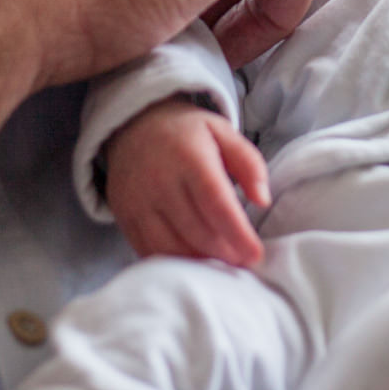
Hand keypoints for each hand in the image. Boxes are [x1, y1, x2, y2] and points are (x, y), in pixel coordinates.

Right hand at [105, 97, 269, 266]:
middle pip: (197, 231)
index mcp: (189, 157)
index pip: (216, 203)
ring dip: (201, 262)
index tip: (256, 255)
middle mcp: (160, 181)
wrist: (132, 126)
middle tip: (244, 261)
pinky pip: (150, 250)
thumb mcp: (221, 132)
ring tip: (221, 263)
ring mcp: (139, 201)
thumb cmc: (185, 134)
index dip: (238, 234)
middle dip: (225, 253)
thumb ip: (248, 162)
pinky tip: (193, 261)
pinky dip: (174, 262)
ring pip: (172, 247)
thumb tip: (263, 200)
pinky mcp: (125, 217)